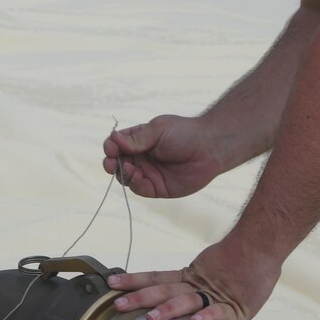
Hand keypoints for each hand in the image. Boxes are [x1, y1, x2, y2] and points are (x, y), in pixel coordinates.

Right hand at [102, 115, 225, 199]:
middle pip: (117, 163)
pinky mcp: (158, 188)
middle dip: (110, 163)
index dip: (110, 147)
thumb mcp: (158, 131)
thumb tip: (113, 140)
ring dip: (122, 173)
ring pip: (126, 177)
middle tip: (110, 163)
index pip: (116, 145)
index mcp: (139, 140)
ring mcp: (148, 173)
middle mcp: (141, 157)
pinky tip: (137, 175)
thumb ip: (137, 139)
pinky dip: (135, 183)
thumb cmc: (185, 133)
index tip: (111, 147)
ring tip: (128, 167)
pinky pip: (140, 189)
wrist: (209, 148)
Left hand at [109, 235, 282, 319]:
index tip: (111, 282)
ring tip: (151, 318)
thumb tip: (171, 298)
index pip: (157, 278)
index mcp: (190, 278)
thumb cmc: (241, 261)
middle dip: (140, 298)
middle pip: (164, 290)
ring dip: (168, 309)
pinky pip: (220, 313)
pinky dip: (208, 317)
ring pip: (188, 301)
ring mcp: (216, 296)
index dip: (134, 280)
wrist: (264, 245)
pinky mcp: (237, 307)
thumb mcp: (210, 273)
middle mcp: (198, 285)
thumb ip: (193, 286)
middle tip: (117, 304)